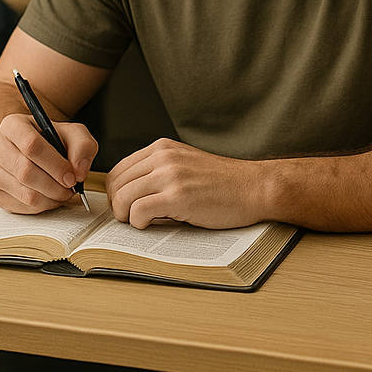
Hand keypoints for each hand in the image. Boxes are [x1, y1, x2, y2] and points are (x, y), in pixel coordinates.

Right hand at [0, 112, 96, 213]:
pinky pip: (21, 206)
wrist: (31, 148)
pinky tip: (50, 196)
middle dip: (55, 185)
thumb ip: (83, 147)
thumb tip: (79, 171)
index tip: (72, 176)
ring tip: (63, 192)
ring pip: (24, 193)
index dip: (55, 165)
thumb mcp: (73, 134)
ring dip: (51, 198)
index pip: (31, 146)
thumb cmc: (51, 140)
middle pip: (26, 172)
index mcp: (12, 125)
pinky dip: (42, 206)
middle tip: (71, 188)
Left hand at [106, 139, 265, 228]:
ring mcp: (170, 176)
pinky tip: (155, 224)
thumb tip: (128, 194)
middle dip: (119, 206)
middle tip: (133, 218)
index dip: (117, 193)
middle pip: (116, 184)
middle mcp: (163, 157)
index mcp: (162, 148)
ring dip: (127, 216)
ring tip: (143, 222)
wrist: (254, 188)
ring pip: (122, 198)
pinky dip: (140, 223)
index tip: (127, 206)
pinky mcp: (178, 197)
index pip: (118, 170)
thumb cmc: (223, 184)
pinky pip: (138, 212)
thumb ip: (159, 171)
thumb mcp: (186, 164)